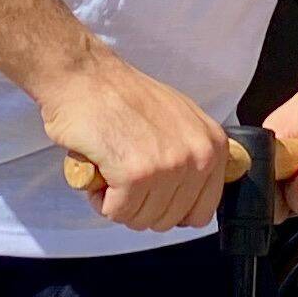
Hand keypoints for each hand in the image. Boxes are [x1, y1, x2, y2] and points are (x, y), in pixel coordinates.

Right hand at [37, 47, 233, 232]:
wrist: (84, 76)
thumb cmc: (122, 97)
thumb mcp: (179, 120)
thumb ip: (192, 156)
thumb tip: (192, 196)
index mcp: (213, 146)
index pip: (200, 212)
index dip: (169, 208)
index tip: (151, 192)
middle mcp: (199, 157)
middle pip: (169, 220)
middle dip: (140, 206)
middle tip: (123, 173)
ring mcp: (168, 166)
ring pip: (142, 220)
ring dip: (118, 202)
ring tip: (111, 167)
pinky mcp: (135, 175)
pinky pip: (116, 212)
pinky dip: (100, 198)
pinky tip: (99, 169)